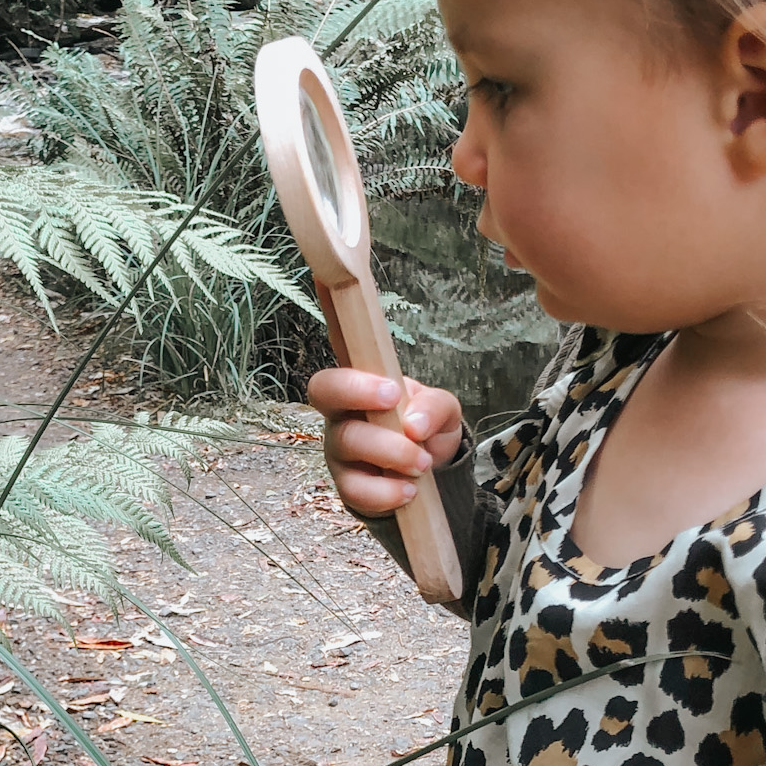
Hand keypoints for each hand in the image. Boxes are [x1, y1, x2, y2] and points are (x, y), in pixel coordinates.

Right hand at [307, 286, 462, 514]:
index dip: (330, 305)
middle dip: (356, 391)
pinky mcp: (347, 485)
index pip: (342, 335)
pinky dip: (385, 492)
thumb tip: (413, 423)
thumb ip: (435, 407)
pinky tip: (409, 490)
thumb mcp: (442, 411)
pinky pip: (353, 489)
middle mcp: (341, 408)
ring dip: (387, 451)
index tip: (328, 273)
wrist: (425, 477)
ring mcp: (339, 447)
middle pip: (323, 388)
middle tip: (393, 399)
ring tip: (420, 462)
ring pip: (346, 442)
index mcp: (362, 377)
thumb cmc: (424, 430)